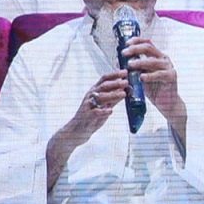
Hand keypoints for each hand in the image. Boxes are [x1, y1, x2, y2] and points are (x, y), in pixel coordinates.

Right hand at [46, 71, 126, 192]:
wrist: (77, 131)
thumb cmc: (92, 117)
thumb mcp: (104, 106)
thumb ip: (113, 99)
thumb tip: (127, 90)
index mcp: (94, 91)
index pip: (104, 79)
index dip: (114, 74)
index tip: (125, 71)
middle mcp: (90, 96)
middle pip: (103, 86)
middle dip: (115, 83)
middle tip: (126, 81)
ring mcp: (87, 106)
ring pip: (100, 98)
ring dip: (112, 95)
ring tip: (123, 94)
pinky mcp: (86, 116)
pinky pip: (95, 112)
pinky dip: (103, 111)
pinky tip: (111, 111)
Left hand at [119, 36, 184, 123]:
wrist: (166, 102)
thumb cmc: (154, 89)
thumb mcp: (141, 75)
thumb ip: (134, 68)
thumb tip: (119, 61)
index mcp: (157, 56)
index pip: (147, 43)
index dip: (136, 41)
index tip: (126, 44)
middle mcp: (163, 59)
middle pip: (149, 48)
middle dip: (135, 49)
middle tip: (124, 53)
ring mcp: (168, 67)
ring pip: (153, 61)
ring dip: (140, 62)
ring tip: (130, 65)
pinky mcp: (171, 77)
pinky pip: (159, 74)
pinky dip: (149, 75)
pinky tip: (142, 77)